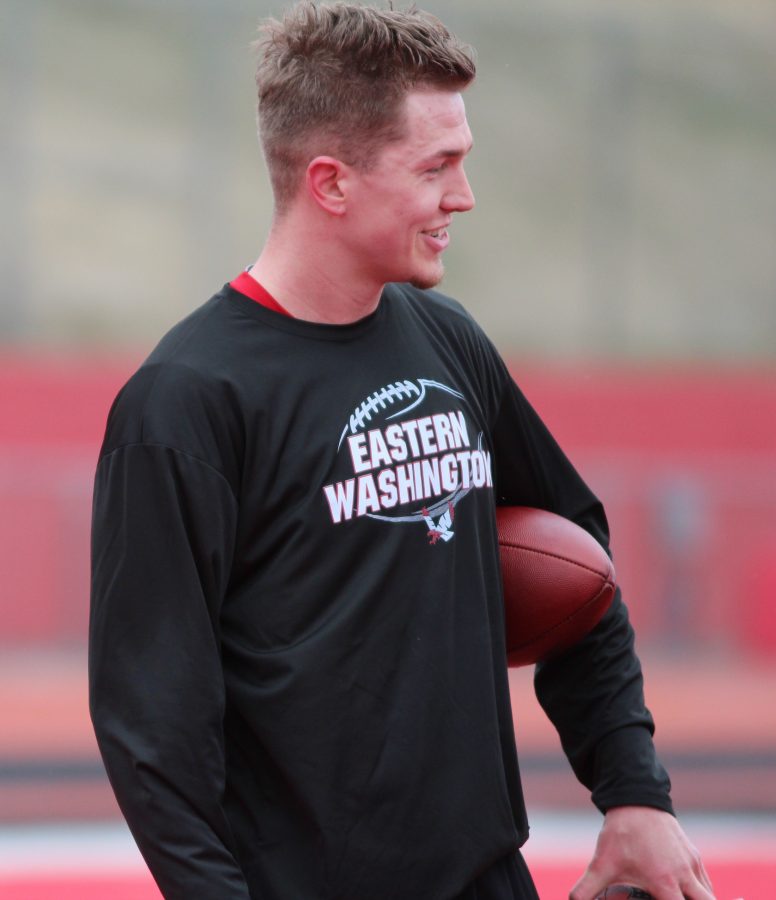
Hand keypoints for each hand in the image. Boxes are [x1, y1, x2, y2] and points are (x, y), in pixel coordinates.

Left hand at [569, 806, 714, 899]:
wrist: (636, 799)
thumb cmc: (621, 833)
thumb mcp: (601, 864)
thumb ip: (585, 890)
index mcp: (664, 882)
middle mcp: (684, 876)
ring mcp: (692, 865)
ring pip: (710, 897)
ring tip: (680, 899)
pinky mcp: (694, 857)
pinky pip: (707, 884)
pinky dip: (703, 895)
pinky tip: (687, 898)